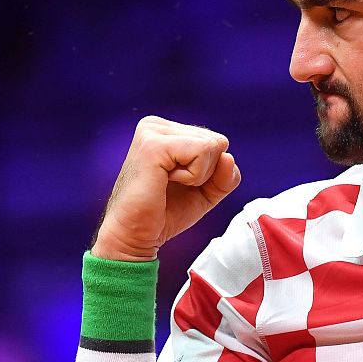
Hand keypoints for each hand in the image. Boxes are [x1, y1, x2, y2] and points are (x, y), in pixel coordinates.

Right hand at [92, 116, 241, 261]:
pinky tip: (166, 181)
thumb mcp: (206, 191)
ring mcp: (152, 132)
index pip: (216, 142)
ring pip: (211, 146)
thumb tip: (228, 157)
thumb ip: (225, 175)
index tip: (180, 184)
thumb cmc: (164, 214)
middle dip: (205, 173)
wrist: (134, 235)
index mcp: (166, 131)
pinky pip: (201, 152)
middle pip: (217, 142)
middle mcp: (156, 125)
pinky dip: (192, 177)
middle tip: (173, 186)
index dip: (210, 172)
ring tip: (167, 184)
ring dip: (197, 175)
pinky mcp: (154, 145)